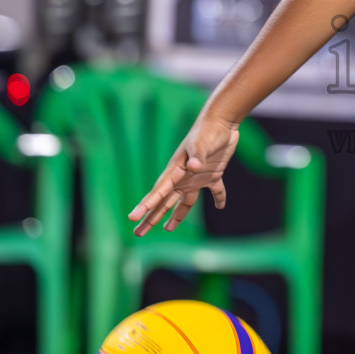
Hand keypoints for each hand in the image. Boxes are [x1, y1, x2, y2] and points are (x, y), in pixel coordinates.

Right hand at [129, 114, 238, 235]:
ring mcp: (197, 176)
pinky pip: (215, 191)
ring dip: (176, 215)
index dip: (146, 205)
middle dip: (151, 217)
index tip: (132, 218)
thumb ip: (197, 156)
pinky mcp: (213, 174)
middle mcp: (183, 176)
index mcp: (176, 170)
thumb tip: (193, 167)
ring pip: (183, 201)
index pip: (158, 192)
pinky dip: (218, 198)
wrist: (222, 120)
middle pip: (164, 201)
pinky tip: (220, 206)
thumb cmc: (208, 131)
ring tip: (167, 229)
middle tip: (138, 233)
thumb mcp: (201, 144)